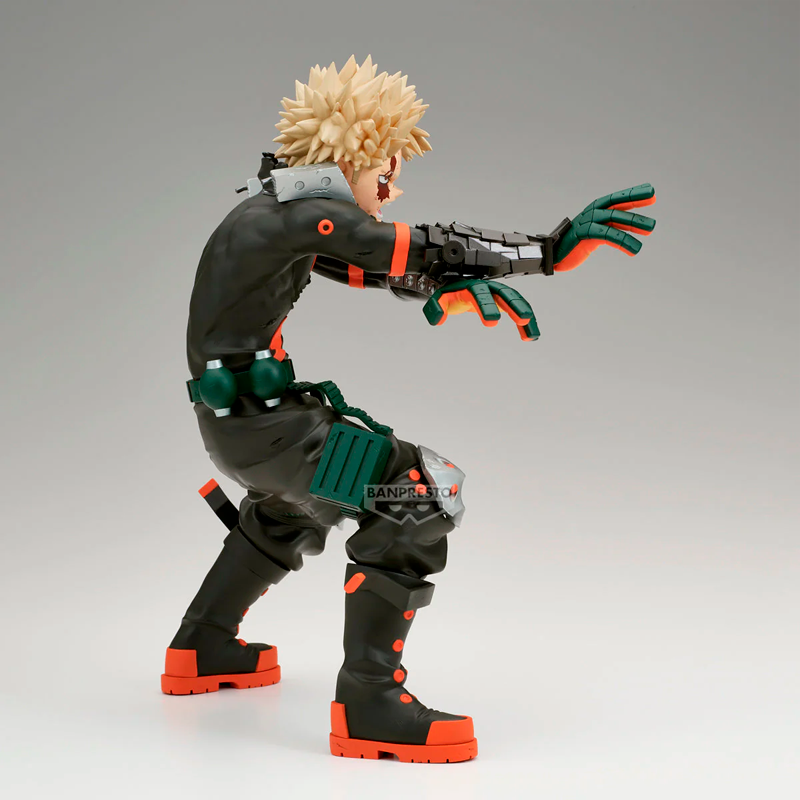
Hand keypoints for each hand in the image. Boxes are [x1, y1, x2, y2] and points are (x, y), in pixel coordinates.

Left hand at [423, 279, 539, 340]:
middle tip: (522, 319)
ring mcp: (498, 294)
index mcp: (471, 286)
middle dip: (514, 306)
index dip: (487, 306)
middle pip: (503, 294)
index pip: (480, 294)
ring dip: (525, 314)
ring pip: (515, 301)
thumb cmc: (451, 294)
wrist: (458, 287)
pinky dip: (526, 322)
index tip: (492, 321)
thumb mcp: (439, 299)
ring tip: (532, 333)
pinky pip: (518, 311)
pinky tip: (530, 337)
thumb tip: (438, 319)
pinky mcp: (504, 303)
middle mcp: (488, 288)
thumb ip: (436, 308)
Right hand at [555, 183, 656, 271]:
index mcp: (595, 211)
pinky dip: (621, 241)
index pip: (616, 199)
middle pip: (616, 205)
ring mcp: (586, 223)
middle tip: (653, 201)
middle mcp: (591, 213)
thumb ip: (612, 226)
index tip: (651, 193)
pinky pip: (605, 234)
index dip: (633, 195)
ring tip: (650, 230)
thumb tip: (634, 224)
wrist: (553, 256)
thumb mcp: (597, 234)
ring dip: (633, 223)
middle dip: (635, 202)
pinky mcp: (582, 234)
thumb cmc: (575, 245)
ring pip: (613, 218)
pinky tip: (633, 249)